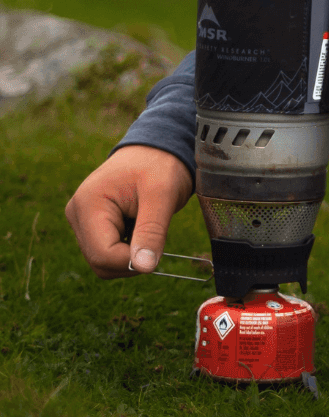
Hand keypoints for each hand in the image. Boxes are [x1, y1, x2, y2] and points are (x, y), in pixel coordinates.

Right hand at [65, 145, 192, 278]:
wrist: (159, 147)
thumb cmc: (161, 164)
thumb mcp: (163, 194)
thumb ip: (152, 232)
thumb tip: (145, 268)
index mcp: (88, 204)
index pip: (103, 255)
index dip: (132, 261)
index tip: (157, 247)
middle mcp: (77, 214)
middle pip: (100, 262)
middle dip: (131, 259)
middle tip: (156, 235)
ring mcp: (82, 221)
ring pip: (103, 261)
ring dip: (130, 254)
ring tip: (147, 225)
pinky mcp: (91, 225)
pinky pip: (107, 252)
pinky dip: (128, 248)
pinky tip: (140, 226)